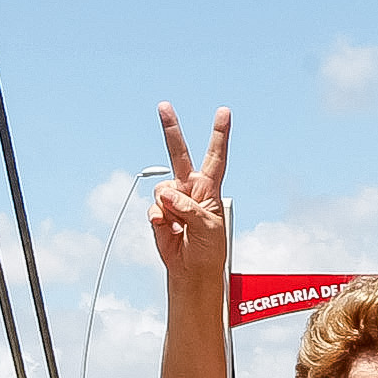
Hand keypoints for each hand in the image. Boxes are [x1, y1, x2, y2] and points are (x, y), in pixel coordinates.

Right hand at [150, 103, 232, 289]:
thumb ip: (188, 208)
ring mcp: (173, 200)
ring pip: (161, 189)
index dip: (220, 134)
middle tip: (164, 106)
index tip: (223, 112)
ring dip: (169, 208)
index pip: (216, 157)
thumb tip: (166, 195)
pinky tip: (170, 231)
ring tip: (180, 227)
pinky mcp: (159, 213)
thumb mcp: (208, 228)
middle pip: (179, 155)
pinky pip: (154, 209)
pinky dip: (160, 221)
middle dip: (171, 130)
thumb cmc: (208, 250)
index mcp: (210, 188)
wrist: (192, 271)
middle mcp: (190, 189)